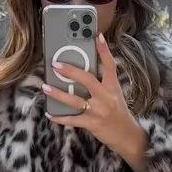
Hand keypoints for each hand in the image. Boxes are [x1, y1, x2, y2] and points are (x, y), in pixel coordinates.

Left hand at [41, 33, 145, 157]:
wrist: (126, 135)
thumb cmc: (118, 112)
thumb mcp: (114, 95)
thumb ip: (101, 83)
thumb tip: (81, 72)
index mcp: (113, 87)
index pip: (110, 65)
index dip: (104, 50)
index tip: (97, 35)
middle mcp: (106, 97)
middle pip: (87, 80)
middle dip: (70, 71)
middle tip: (56, 64)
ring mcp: (99, 111)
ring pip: (75, 100)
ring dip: (58, 94)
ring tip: (45, 87)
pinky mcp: (92, 123)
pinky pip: (72, 120)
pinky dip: (60, 118)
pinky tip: (50, 114)